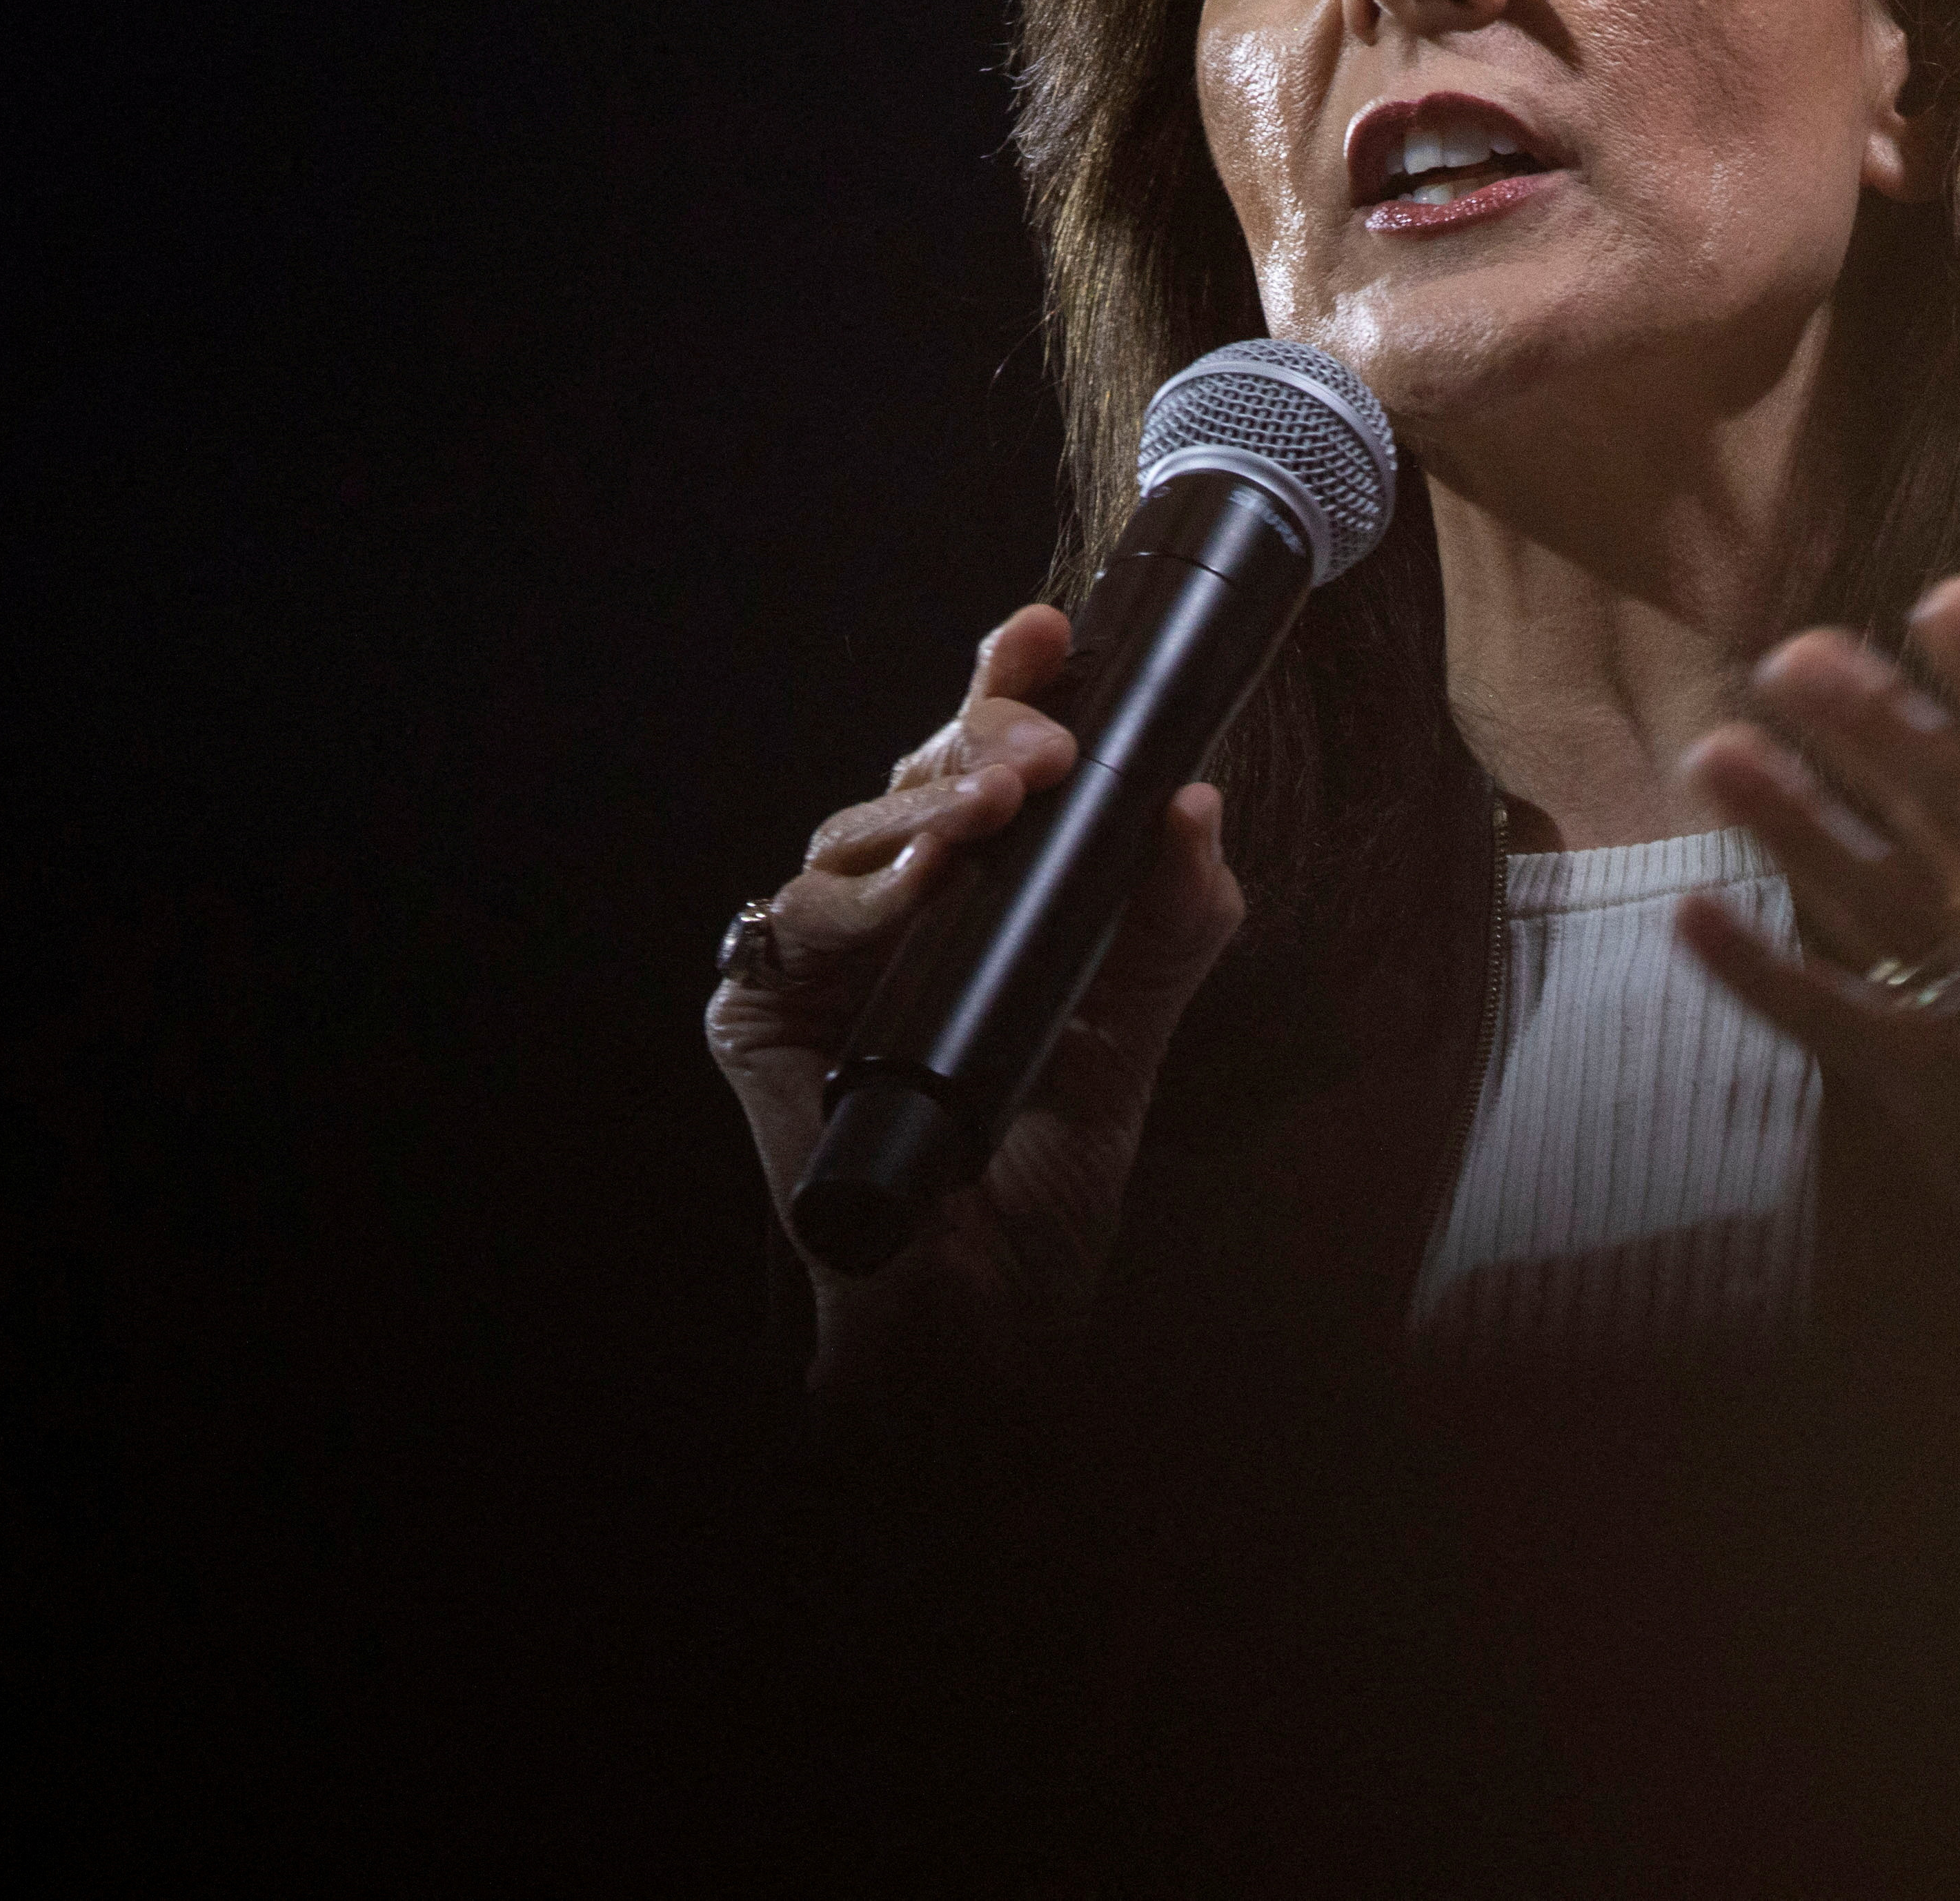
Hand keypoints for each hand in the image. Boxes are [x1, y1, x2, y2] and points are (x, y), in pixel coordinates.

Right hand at [706, 604, 1244, 1400]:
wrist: (980, 1328)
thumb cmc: (1039, 1194)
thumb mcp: (1132, 1042)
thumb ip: (1171, 928)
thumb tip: (1200, 810)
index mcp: (980, 902)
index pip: (989, 768)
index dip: (1008, 691)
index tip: (1051, 631)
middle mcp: (894, 916)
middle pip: (918, 778)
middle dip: (982, 737)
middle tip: (1046, 743)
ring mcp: (821, 963)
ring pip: (853, 834)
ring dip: (929, 810)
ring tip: (999, 808)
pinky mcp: (759, 1016)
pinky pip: (798, 925)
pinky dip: (863, 897)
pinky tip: (923, 886)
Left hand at [1675, 573, 1959, 1283]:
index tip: (1950, 597)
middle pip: (1956, 807)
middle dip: (1875, 728)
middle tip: (1795, 657)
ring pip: (1872, 896)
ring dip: (1788, 824)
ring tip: (1717, 754)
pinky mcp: (1930, 1086)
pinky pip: (1825, 1016)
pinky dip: (1754, 970)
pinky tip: (1690, 910)